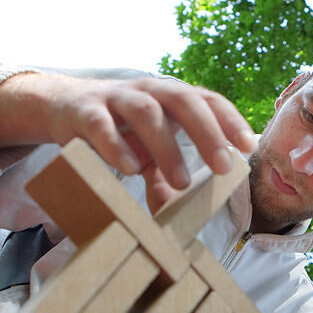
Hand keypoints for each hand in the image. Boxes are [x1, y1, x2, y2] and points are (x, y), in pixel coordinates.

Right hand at [0, 72, 256, 201]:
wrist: (64, 107)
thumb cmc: (118, 130)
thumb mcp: (145, 154)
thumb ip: (163, 180)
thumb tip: (177, 220)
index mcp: (170, 98)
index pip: (207, 100)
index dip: (229, 120)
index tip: (248, 147)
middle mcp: (148, 92)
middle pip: (183, 100)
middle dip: (207, 133)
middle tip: (223, 167)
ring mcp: (116, 99)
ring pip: (146, 112)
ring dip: (167, 146)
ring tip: (180, 181)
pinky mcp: (84, 112)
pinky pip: (101, 125)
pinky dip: (116, 147)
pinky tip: (128, 170)